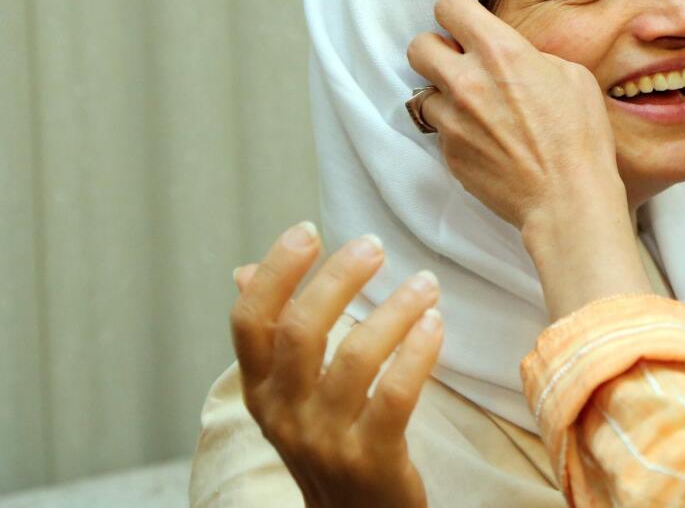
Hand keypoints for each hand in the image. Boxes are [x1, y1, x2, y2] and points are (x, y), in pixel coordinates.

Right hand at [230, 222, 441, 507]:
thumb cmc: (329, 443)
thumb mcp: (290, 395)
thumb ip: (273, 336)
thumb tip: (243, 272)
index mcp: (261, 391)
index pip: (249, 322)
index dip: (275, 272)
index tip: (308, 230)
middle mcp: (285, 414)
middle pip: (301, 329)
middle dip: (339, 278)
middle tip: (375, 246)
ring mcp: (326, 439)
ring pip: (354, 356)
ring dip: (394, 309)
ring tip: (426, 283)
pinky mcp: (372, 459)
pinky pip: (396, 394)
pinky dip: (417, 352)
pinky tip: (435, 325)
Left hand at [406, 0, 649, 318]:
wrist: (568, 199)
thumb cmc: (580, 138)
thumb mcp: (572, 76)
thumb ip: (531, 57)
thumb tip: (514, 58)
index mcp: (500, 51)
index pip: (447, 5)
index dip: (456, 11)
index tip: (464, 22)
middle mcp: (467, 81)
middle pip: (418, 47)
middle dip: (436, 51)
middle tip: (459, 64)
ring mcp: (453, 120)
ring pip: (425, 94)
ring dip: (446, 97)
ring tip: (478, 111)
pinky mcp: (449, 153)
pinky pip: (441, 132)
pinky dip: (457, 132)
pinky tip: (487, 141)